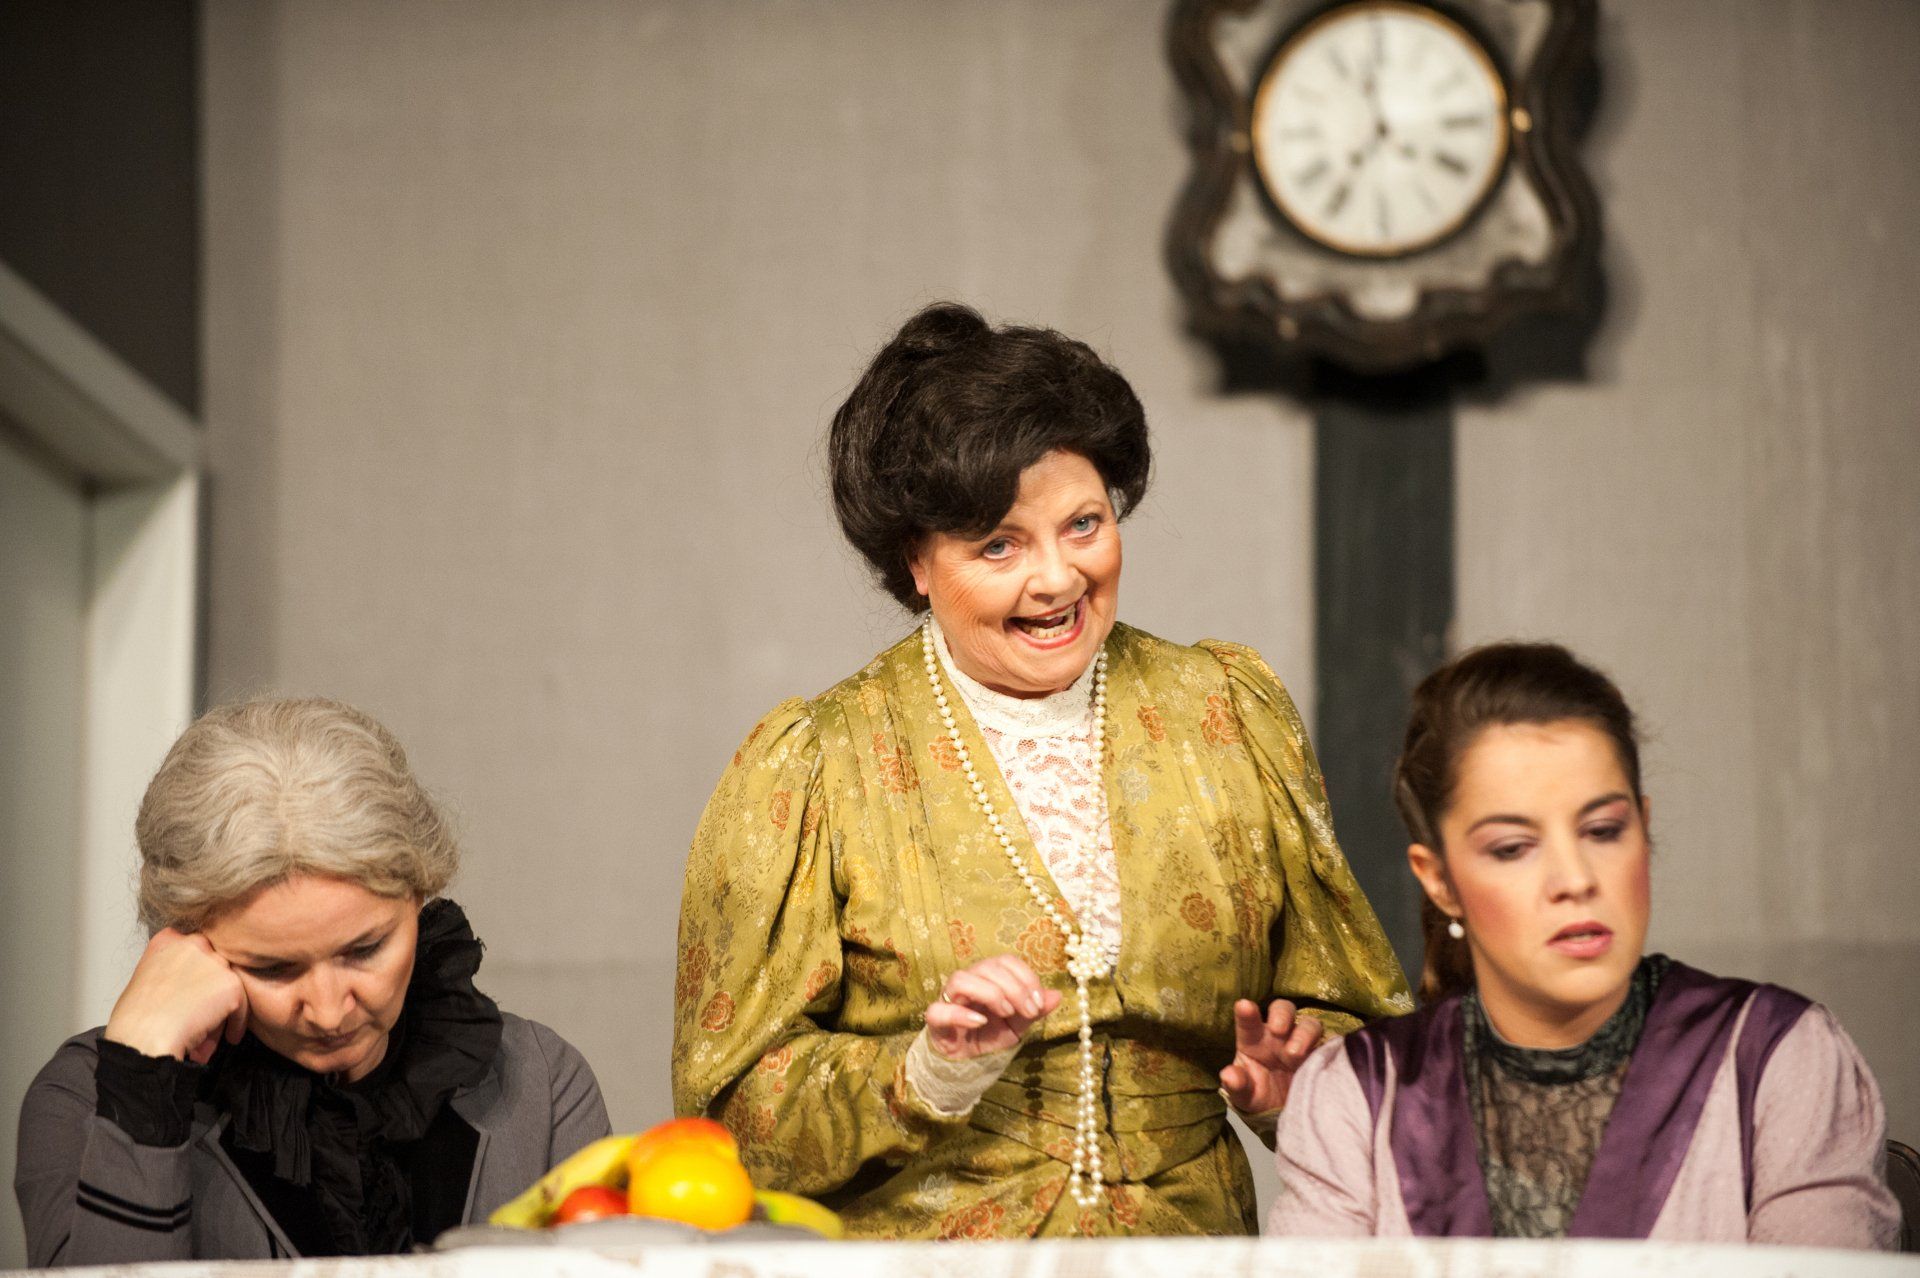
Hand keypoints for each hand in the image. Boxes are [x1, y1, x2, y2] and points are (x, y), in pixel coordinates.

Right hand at [104, 929, 248, 1064]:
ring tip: (203, 1037)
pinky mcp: (231, 984)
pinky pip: (241, 1006)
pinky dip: (236, 1024)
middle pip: (213, 970)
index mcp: (168, 940)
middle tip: (197, 1020)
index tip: (189, 999)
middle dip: (207, 997)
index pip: (194, 953)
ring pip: (227, 988)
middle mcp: (193, 943)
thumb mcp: (145, 979)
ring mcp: (215, 962)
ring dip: (218, 1013)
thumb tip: (190, 985)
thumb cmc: (134, 1020)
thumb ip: (170, 971)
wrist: (141, 1037)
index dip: (194, 979)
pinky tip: (224, 1039)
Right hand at [924, 954, 1062, 1059]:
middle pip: (987, 967)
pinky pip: (939, 1010)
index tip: (1038, 1002)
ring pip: (962, 979)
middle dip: (1014, 988)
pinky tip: (980, 1021)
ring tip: (1006, 1013)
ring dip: (989, 993)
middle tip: (1028, 1011)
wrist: (966, 1065)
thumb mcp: (1018, 1025)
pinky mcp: (936, 1021)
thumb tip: (1057, 995)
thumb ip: (1035, 1010)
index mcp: (988, 978)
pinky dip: (960, 1013)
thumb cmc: (989, 1037)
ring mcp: (949, 1000)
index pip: (1005, 961)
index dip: (1025, 976)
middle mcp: (968, 982)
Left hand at [1218, 998, 1323, 1112]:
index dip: (1246, 1013)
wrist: (1282, 1113)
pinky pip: (1332, 1044)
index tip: (1244, 1006)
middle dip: (1281, 1015)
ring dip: (1304, 1034)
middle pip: (1283, 1009)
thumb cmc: (1258, 1096)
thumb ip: (1236, 1085)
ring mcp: (1303, 1044)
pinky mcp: (1322, 1056)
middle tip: (1277, 1029)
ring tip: (1295, 1053)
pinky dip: (1332, 1046)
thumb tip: (1229, 1074)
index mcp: (1253, 1041)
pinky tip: (1328, 1055)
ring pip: (1310, 1025)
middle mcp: (1279, 1037)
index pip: (1249, 1023)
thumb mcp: (1244, 1096)